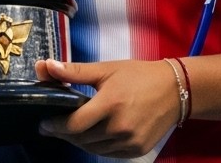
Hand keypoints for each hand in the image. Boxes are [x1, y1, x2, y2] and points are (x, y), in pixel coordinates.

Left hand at [36, 59, 180, 158]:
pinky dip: (96, 146)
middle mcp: (120, 127)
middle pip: (81, 138)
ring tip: (72, 129)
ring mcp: (129, 142)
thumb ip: (75, 71)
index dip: (55, 125)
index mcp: (110, 104)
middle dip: (64, 133)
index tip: (43, 123)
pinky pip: (108, 153)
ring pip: (93, 148)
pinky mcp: (137, 150)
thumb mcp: (107, 69)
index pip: (74, 124)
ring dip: (79, 140)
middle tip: (53, 125)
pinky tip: (93, 135)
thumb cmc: (139, 75)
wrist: (176, 89)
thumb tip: (46, 66)